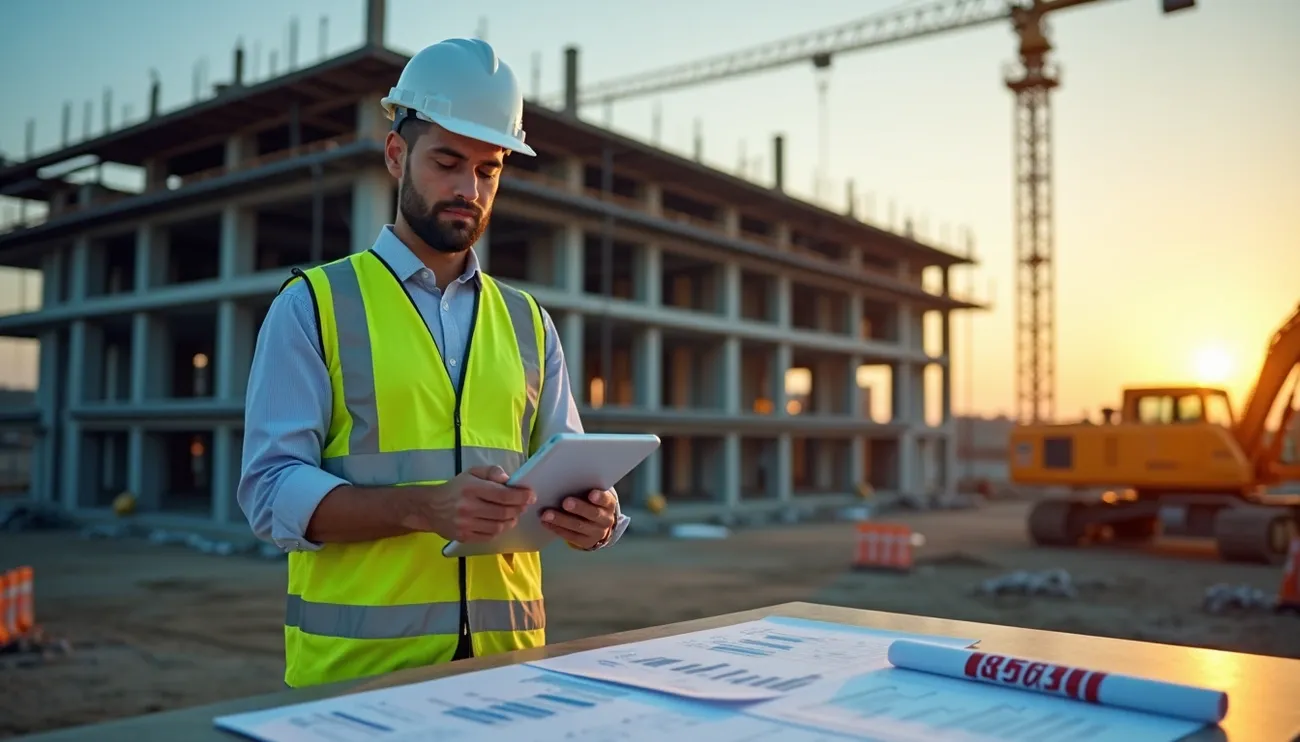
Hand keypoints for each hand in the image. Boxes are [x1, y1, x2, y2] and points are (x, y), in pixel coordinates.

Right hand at [402, 466, 534, 542]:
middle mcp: (469, 507)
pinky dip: (499, 530)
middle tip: (524, 505)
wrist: (430, 508)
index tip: (531, 495)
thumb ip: (491, 472)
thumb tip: (508, 480)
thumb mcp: (471, 473)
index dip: (521, 496)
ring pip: (499, 526)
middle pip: (504, 512)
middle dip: (519, 509)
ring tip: (512, 514)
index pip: (503, 495)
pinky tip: (499, 523)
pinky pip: (489, 536)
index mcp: (472, 488)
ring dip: (510, 520)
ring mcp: (466, 524)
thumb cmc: (455, 488)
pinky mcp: (464, 537)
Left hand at [541, 489, 616, 549]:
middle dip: (579, 508)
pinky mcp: (586, 542)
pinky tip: (546, 523)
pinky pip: (571, 536)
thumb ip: (585, 487)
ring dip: (561, 520)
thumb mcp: (594, 493)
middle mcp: (606, 519)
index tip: (591, 494)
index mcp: (609, 504)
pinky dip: (557, 529)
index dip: (600, 497)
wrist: (599, 524)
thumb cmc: (591, 502)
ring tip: (546, 514)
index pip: (606, 500)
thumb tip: (566, 477)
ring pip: (579, 526)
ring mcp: (597, 533)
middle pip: (593, 514)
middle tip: (565, 502)